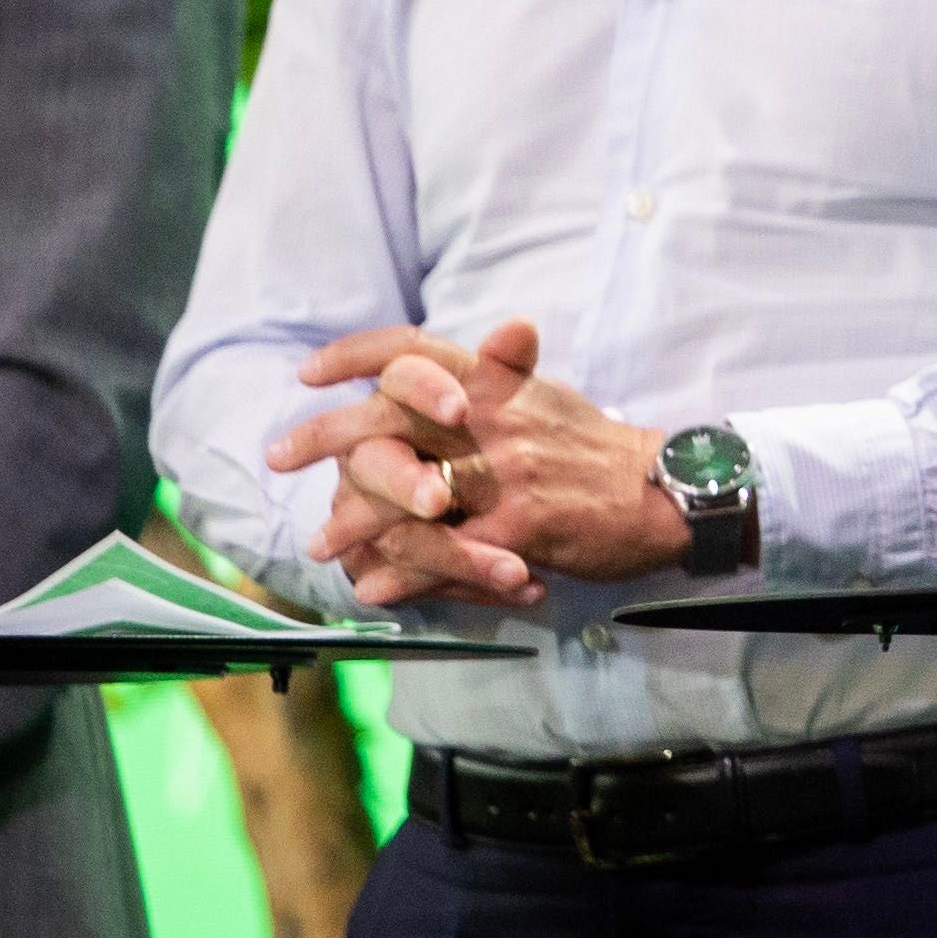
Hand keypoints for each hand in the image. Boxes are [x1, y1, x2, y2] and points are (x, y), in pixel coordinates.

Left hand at [268, 318, 686, 602]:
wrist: (660, 493)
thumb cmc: (596, 448)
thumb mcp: (546, 396)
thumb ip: (501, 374)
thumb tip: (471, 348)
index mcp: (497, 382)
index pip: (416, 349)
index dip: (357, 353)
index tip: (309, 370)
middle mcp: (494, 418)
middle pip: (390, 415)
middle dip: (324, 435)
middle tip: (276, 454)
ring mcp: (505, 474)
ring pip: (406, 494)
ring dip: (354, 521)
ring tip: (320, 543)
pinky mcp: (520, 529)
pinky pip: (445, 554)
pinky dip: (404, 575)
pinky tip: (374, 588)